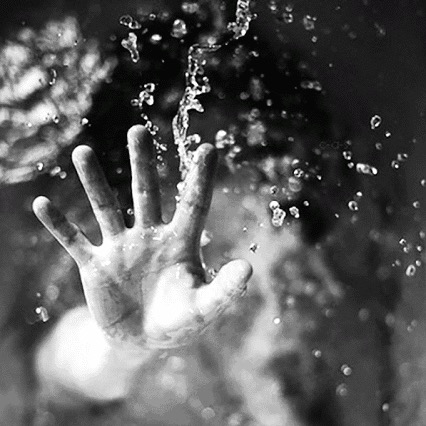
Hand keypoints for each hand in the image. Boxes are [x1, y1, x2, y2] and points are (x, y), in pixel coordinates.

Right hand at [33, 125, 251, 349]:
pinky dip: (58, 224)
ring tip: (82, 152)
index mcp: (180, 243)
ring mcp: (120, 248)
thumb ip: (225, 289)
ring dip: (94, 181)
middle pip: (145, 193)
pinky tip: (41, 203)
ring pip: (105, 207)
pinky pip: (73, 240)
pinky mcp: (95, 266)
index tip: (209, 148)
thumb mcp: (205, 307)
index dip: (201, 178)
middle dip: (142, 163)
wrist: (144, 339)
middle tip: (137, 130)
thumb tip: (248, 269)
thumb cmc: (180, 321)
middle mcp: (149, 236)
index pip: (193, 204)